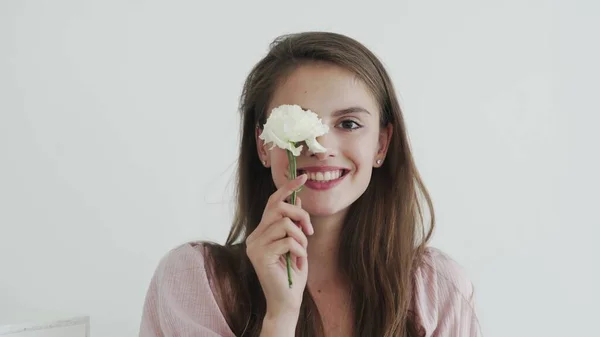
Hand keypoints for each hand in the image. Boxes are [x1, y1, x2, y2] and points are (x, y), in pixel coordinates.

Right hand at [246, 174, 313, 320]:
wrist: (286, 301)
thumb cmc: (292, 273)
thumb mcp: (296, 243)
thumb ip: (293, 224)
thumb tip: (296, 199)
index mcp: (261, 232)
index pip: (272, 202)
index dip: (287, 188)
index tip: (303, 177)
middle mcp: (254, 236)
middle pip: (279, 208)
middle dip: (300, 215)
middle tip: (310, 231)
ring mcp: (255, 246)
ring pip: (285, 223)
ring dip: (301, 237)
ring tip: (301, 251)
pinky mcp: (260, 256)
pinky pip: (288, 240)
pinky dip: (299, 249)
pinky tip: (296, 261)